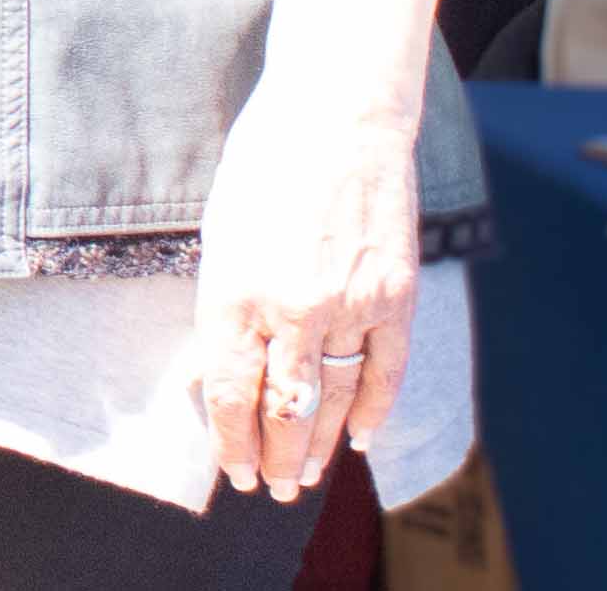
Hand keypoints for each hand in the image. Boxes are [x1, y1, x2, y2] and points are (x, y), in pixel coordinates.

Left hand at [193, 0, 443, 504]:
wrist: (336, 115)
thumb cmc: (261, 165)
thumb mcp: (219, 235)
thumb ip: (220, 306)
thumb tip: (212, 372)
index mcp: (233, 290)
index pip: (229, 392)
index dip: (229, 440)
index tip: (229, 470)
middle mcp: (290, 308)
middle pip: (282, 408)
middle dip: (271, 458)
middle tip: (266, 490)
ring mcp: (348, 305)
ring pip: (334, 401)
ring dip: (316, 448)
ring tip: (303, 479)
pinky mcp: (394, 295)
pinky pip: (385, 371)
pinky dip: (373, 411)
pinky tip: (357, 437)